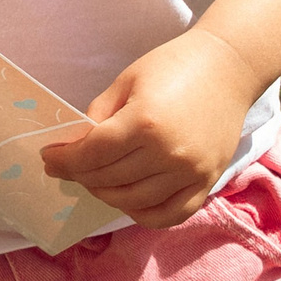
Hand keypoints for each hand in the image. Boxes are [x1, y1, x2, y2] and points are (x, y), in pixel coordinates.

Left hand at [41, 27, 263, 227]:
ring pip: (132, 201)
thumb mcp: (128, 80)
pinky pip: (169, 215)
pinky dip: (143, 214)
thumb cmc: (176, 65)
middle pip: (107, 179)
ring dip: (105, 193)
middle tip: (69, 167)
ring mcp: (190, 172)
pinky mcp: (207, 181)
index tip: (49, 158)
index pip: (92, 155)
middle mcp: (168, 153)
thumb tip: (76, 147)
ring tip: (96, 179)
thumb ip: (99, 116)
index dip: (64, 160)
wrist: (230, 65)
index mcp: (144, 121)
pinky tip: (129, 199)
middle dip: (79, 175)